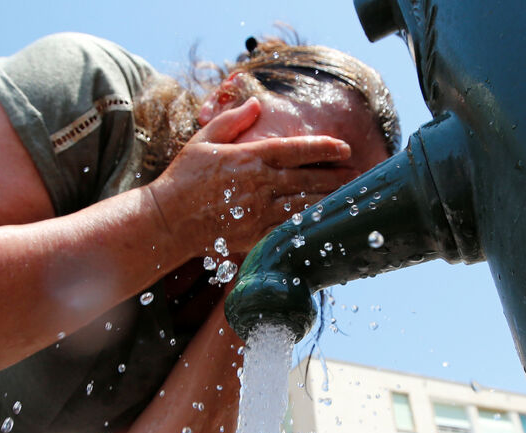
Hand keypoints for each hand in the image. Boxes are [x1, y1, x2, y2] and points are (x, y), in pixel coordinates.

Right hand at [145, 97, 358, 258]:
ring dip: (328, 201)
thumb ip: (232, 120)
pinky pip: (288, 229)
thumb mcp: (204, 140)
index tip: (344, 148)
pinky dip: (307, 224)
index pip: (297, 150)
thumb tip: (255, 105)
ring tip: (347, 197)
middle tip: (357, 174)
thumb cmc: (183, 177)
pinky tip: (321, 222)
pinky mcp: (254, 235)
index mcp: (250, 158)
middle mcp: (260, 185)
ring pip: (304, 206)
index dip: (324, 148)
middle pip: (309, 179)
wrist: (168, 219)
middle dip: (336, 176)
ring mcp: (258, 212)